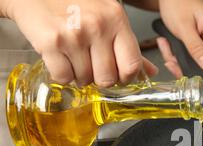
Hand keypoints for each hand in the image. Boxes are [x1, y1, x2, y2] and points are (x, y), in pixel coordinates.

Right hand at [5, 0, 157, 86]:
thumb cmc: (75, 4)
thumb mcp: (109, 18)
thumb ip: (129, 47)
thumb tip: (150, 72)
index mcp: (117, 20)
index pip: (132, 65)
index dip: (125, 77)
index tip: (118, 74)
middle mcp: (98, 27)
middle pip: (107, 79)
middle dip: (99, 78)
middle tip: (92, 65)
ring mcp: (74, 35)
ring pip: (85, 80)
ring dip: (79, 75)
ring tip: (74, 57)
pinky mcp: (51, 42)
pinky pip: (63, 77)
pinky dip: (61, 74)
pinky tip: (60, 58)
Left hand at [158, 0, 202, 77]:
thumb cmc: (178, 4)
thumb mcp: (184, 28)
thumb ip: (196, 49)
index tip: (192, 79)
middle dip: (186, 65)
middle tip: (170, 60)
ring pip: (198, 63)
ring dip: (179, 60)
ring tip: (167, 48)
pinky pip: (195, 57)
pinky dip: (180, 55)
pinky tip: (171, 46)